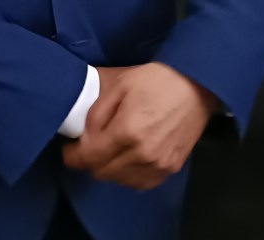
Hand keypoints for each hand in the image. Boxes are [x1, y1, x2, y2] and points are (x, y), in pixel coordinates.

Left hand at [61, 62, 218, 189]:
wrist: (196, 86)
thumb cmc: (156, 80)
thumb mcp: (119, 84)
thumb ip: (97, 112)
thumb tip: (84, 136)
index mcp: (127, 131)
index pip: (90, 158)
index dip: (72, 157)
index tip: (67, 150)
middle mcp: (143, 154)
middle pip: (102, 172)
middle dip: (89, 161)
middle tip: (87, 145)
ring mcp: (158, 165)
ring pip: (120, 181)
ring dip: (108, 168)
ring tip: (107, 149)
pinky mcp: (170, 169)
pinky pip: (140, 183)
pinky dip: (127, 175)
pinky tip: (126, 157)